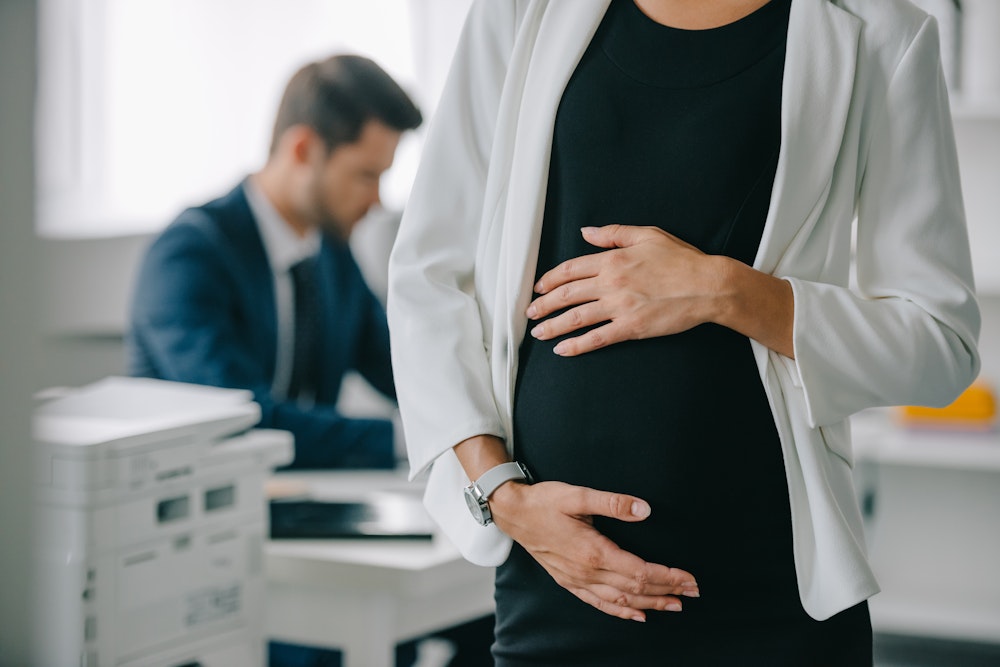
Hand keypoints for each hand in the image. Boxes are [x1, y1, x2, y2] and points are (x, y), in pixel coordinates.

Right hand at [490, 479, 698, 621]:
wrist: (512, 513)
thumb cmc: (544, 501)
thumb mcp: (578, 495)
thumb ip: (613, 502)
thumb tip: (645, 509)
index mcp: (593, 552)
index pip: (640, 572)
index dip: (668, 577)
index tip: (689, 578)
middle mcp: (587, 572)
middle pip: (635, 590)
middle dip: (667, 591)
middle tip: (693, 592)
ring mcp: (577, 580)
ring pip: (620, 602)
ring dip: (650, 605)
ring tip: (674, 605)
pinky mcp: (569, 582)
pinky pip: (599, 604)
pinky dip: (621, 613)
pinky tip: (637, 615)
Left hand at [526, 225, 727, 356]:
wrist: (708, 286)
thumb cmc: (682, 260)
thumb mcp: (647, 235)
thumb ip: (613, 234)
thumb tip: (586, 232)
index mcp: (613, 260)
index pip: (570, 270)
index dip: (550, 280)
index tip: (539, 288)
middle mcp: (611, 283)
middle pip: (567, 295)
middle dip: (543, 305)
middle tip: (530, 313)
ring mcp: (619, 307)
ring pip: (576, 318)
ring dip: (552, 326)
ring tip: (538, 333)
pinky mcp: (631, 327)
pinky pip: (597, 338)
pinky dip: (577, 345)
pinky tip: (563, 350)